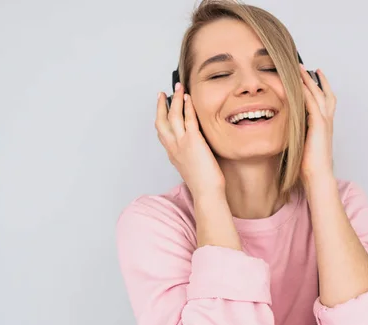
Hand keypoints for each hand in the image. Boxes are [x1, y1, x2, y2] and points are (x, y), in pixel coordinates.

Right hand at [155, 83, 225, 197]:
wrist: (206, 192)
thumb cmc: (203, 184)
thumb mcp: (192, 167)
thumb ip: (190, 156)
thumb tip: (197, 151)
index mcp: (173, 154)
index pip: (162, 132)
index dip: (160, 118)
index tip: (162, 108)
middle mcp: (173, 147)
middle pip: (162, 121)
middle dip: (162, 105)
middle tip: (163, 93)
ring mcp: (182, 143)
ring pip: (174, 116)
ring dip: (175, 100)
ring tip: (178, 88)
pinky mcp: (193, 141)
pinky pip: (188, 119)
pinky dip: (187, 106)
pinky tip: (188, 98)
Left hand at [299, 65, 335, 182]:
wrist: (318, 176)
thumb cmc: (309, 165)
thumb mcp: (302, 144)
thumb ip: (298, 133)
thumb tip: (286, 128)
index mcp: (323, 126)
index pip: (323, 101)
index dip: (318, 87)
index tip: (312, 76)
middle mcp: (326, 121)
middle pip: (324, 93)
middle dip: (315, 79)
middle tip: (305, 66)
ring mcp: (324, 122)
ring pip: (318, 94)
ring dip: (308, 80)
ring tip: (300, 68)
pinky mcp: (319, 125)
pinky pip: (312, 103)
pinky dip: (306, 92)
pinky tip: (298, 84)